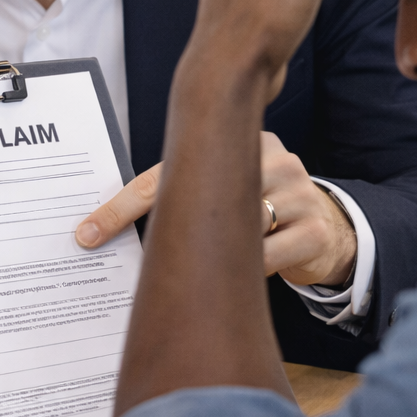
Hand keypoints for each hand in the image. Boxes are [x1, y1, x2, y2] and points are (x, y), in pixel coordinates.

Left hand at [75, 132, 356, 286]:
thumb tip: (117, 235)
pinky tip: (253, 272)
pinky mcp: (314, 230)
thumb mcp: (229, 200)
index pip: (169, 174)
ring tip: (211, 266)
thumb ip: (190, 202)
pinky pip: (266, 258)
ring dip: (214, 256)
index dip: (123, 206)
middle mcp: (273, 158)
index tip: (87, 233)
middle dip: (155, 234)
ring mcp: (299, 191)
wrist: (329, 232)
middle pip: (200, 200)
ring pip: (235, 229)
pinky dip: (251, 271)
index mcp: (242, 144)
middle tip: (112, 253)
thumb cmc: (263, 215)